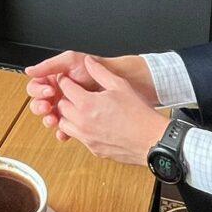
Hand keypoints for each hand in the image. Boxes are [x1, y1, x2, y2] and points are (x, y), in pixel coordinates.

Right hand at [24, 50, 103, 141]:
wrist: (114, 79)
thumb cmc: (92, 67)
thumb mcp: (69, 61)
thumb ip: (48, 65)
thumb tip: (29, 70)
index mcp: (51, 80)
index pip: (35, 87)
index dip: (38, 90)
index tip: (49, 91)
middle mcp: (56, 94)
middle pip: (37, 104)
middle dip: (39, 107)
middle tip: (47, 107)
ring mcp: (64, 107)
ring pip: (48, 117)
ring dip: (48, 120)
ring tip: (53, 120)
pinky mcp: (74, 120)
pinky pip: (63, 129)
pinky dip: (61, 132)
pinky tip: (63, 132)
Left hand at [24, 51, 158, 141]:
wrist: (151, 140)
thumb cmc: (138, 113)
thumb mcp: (119, 85)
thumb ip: (100, 72)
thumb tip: (89, 62)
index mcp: (87, 104)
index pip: (65, 88)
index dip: (66, 81)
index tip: (69, 79)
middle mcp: (82, 122)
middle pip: (61, 106)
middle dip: (65, 98)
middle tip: (76, 94)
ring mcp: (86, 138)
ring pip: (64, 124)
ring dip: (69, 116)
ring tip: (83, 110)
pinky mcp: (93, 149)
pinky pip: (77, 137)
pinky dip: (79, 129)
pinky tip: (92, 123)